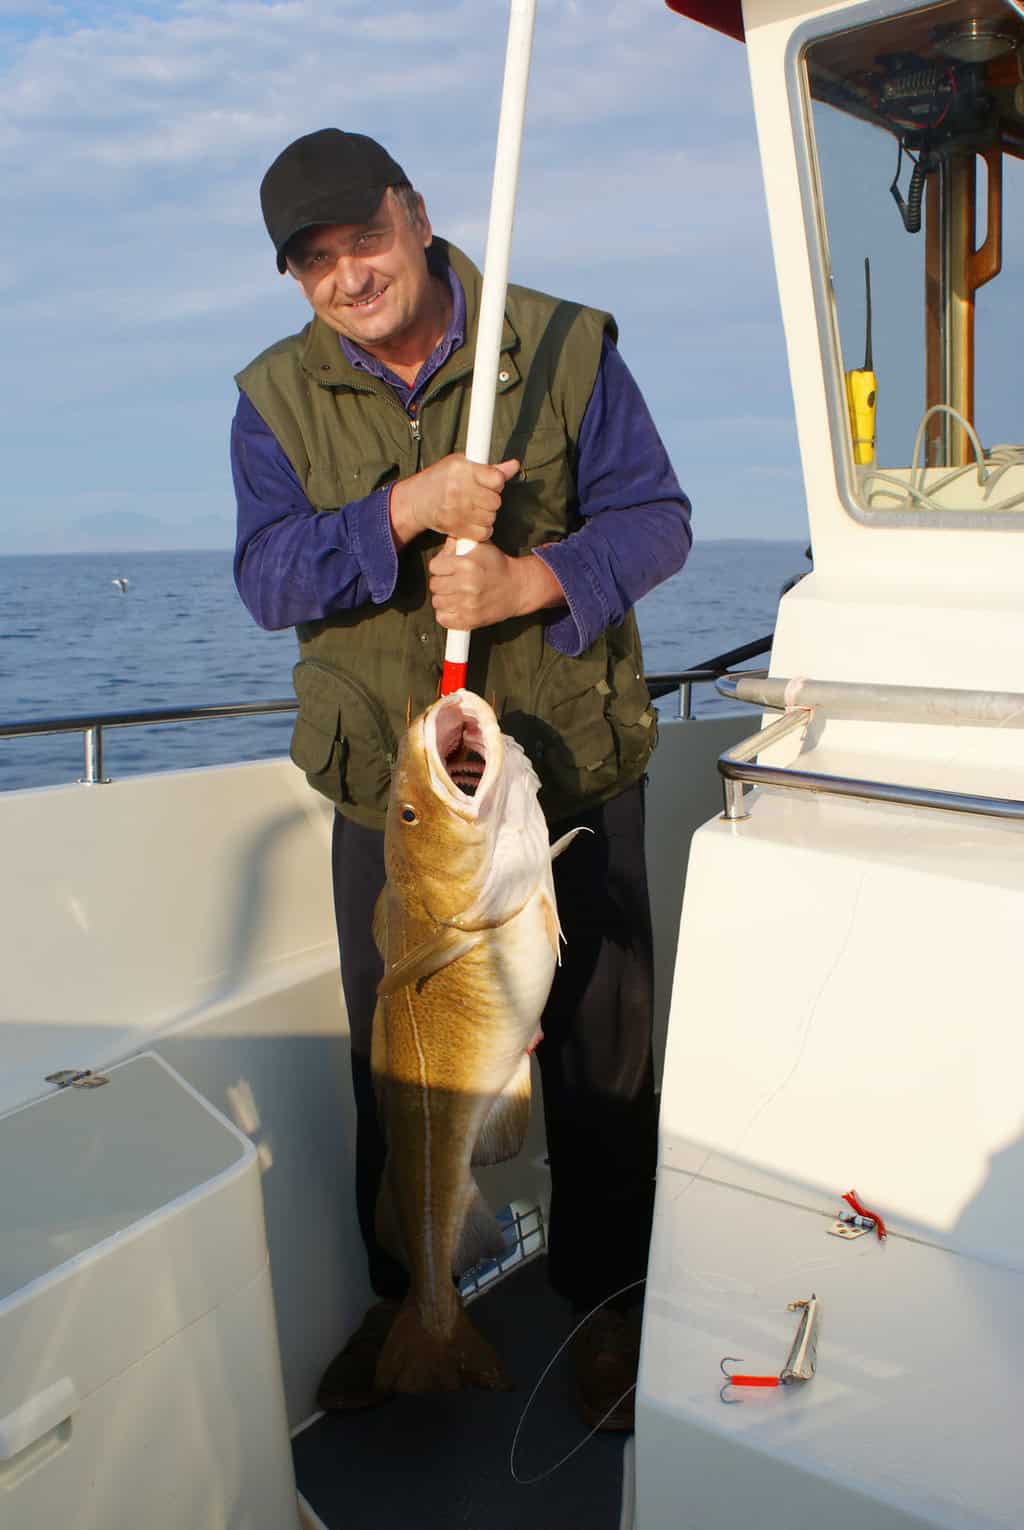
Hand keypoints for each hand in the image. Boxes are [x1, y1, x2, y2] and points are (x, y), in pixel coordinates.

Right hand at [389, 454, 519, 549]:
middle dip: (491, 500)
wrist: (417, 500)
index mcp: (462, 469)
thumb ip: (491, 468)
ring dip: (486, 515)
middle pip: (495, 502)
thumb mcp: (462, 465)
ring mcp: (456, 510)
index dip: (497, 483)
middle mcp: (458, 489)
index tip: (489, 483)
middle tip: (479, 497)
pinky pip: (483, 532)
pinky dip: (481, 529)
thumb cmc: (441, 479)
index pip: (497, 480)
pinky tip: (472, 521)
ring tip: (474, 509)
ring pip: (491, 518)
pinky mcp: (455, 527)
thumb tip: (515, 466)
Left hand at [428, 539, 564, 630]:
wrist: (519, 587)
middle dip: (441, 582)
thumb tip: (441, 549)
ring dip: (444, 598)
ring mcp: (468, 604)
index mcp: (467, 564)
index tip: (447, 568)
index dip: (440, 566)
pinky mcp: (471, 620)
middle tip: (452, 581)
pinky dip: (446, 614)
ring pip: (437, 602)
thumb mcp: (480, 546)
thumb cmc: (498, 566)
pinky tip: (455, 607)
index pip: (434, 566)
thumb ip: (458, 543)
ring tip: (455, 594)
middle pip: (434, 585)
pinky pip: (443, 619)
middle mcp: (467, 584)